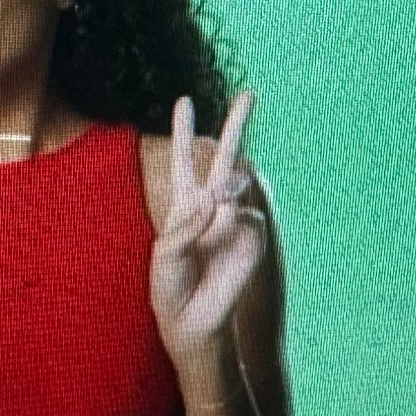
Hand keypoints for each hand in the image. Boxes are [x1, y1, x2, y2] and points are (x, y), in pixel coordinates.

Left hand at [150, 92, 265, 358]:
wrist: (192, 323)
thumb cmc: (170, 289)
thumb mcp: (165, 254)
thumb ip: (187, 224)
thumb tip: (218, 200)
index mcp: (184, 204)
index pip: (183, 160)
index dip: (183, 131)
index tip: (184, 100)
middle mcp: (211, 206)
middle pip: (225, 156)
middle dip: (238, 124)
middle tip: (250, 92)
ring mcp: (233, 221)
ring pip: (240, 181)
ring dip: (230, 182)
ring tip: (220, 194)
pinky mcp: (251, 239)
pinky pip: (248, 216)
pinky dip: (235, 220)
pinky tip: (227, 229)